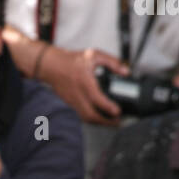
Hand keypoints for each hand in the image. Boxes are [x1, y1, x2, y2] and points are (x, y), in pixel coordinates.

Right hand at [7, 32, 128, 125]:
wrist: (52, 66)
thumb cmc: (73, 60)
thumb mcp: (94, 55)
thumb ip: (112, 62)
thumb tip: (126, 72)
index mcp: (84, 81)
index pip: (97, 99)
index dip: (108, 108)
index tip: (118, 111)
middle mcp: (78, 94)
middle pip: (91, 115)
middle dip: (105, 122)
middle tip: (117, 122)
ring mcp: (73, 101)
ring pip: (86, 118)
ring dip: (99, 123)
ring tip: (111, 122)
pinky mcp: (71, 104)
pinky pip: (82, 116)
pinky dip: (93, 119)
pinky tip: (101, 117)